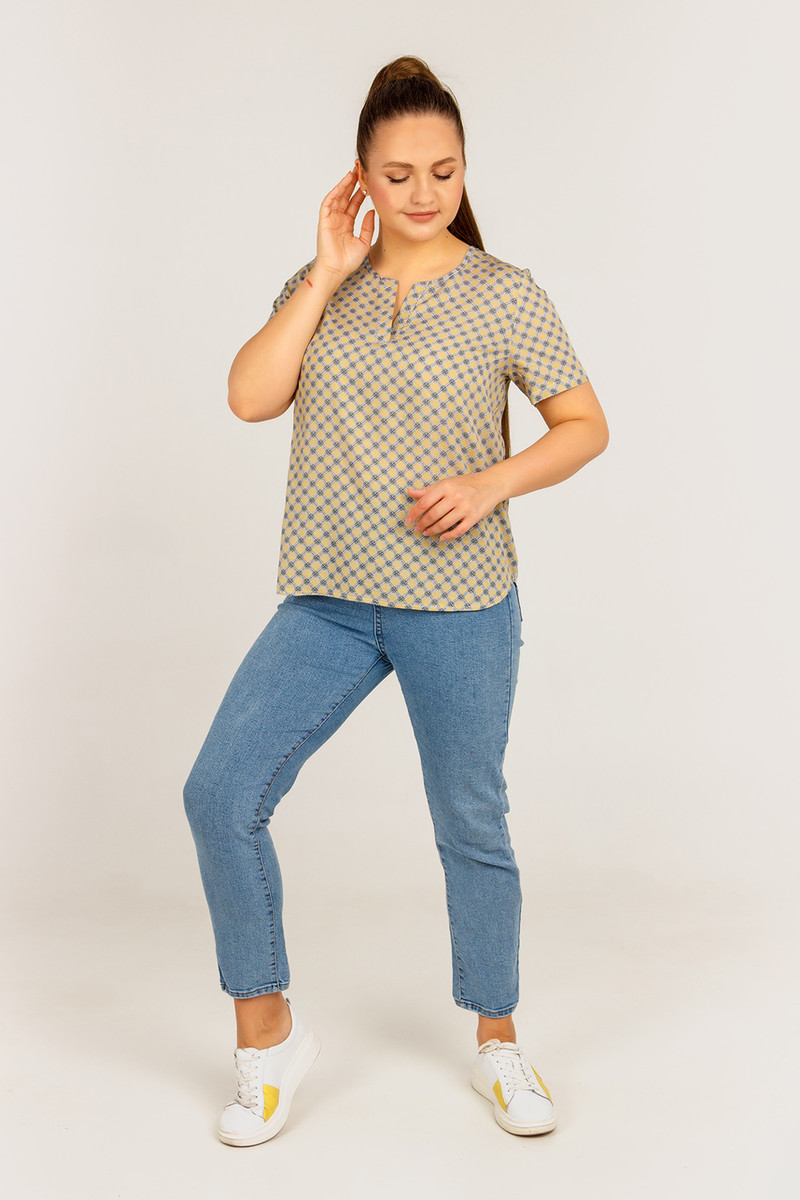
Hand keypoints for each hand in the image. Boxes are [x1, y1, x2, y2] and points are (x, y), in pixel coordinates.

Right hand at [315, 166, 375, 280]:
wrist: (336, 270)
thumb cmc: (348, 261)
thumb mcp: (364, 242)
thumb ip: (368, 226)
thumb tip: (372, 211)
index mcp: (347, 225)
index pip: (354, 204)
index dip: (360, 193)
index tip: (368, 183)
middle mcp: (338, 220)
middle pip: (345, 197)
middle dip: (352, 184)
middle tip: (360, 171)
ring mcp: (330, 220)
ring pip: (337, 197)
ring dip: (344, 185)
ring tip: (353, 173)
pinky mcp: (324, 221)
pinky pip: (328, 203)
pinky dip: (334, 193)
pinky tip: (342, 185)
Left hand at [404, 473, 502, 541]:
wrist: (491, 484)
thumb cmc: (466, 483)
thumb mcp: (446, 483)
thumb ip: (428, 490)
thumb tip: (410, 492)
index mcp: (446, 487)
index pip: (424, 502)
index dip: (413, 513)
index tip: (408, 521)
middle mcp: (455, 497)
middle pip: (432, 515)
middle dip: (422, 524)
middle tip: (417, 528)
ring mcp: (465, 508)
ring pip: (444, 524)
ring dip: (432, 530)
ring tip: (426, 532)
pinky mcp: (474, 517)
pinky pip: (459, 530)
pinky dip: (449, 536)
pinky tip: (441, 537)